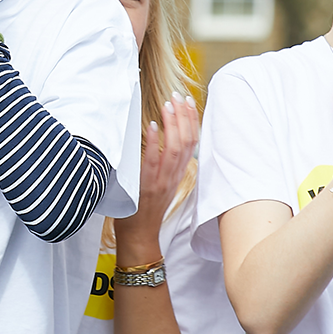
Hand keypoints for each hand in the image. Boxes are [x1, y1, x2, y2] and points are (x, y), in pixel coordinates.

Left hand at [114, 96, 199, 240]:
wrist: (140, 237)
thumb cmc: (145, 210)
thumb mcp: (161, 184)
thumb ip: (163, 164)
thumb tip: (159, 139)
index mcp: (178, 174)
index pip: (192, 142)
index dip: (192, 120)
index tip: (188, 102)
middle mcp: (174, 176)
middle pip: (187, 141)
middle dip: (184, 116)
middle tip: (177, 96)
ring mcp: (161, 181)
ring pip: (174, 148)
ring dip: (172, 124)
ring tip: (167, 105)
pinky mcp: (146, 187)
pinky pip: (152, 161)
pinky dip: (153, 141)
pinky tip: (150, 125)